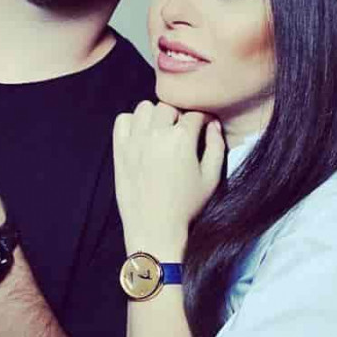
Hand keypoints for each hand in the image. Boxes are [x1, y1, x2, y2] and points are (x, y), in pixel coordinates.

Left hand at [113, 101, 223, 260]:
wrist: (155, 229)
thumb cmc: (187, 207)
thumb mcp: (211, 178)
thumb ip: (216, 146)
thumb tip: (213, 124)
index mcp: (181, 140)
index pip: (194, 113)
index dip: (202, 119)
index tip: (203, 127)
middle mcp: (156, 135)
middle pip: (169, 107)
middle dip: (178, 116)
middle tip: (182, 133)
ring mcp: (134, 141)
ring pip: (144, 108)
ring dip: (155, 116)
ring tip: (161, 132)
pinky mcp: (120, 150)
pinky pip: (123, 120)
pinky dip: (132, 122)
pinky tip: (142, 137)